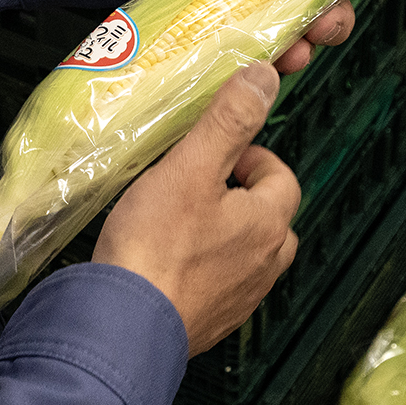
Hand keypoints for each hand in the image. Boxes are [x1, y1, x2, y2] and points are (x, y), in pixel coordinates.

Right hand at [94, 64, 299, 354]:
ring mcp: (240, 299)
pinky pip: (221, 288)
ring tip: (182, 222)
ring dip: (226, 236)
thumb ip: (228, 121)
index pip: (282, 178)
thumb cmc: (154, 247)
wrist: (123, 327)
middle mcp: (264, 265)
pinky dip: (204, 271)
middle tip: (198, 186)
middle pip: (270, 219)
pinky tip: (168, 263)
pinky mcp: (212, 323)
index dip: (252, 158)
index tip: (217, 155)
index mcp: (267, 223)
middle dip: (243, 197)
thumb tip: (264, 77)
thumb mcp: (189, 167)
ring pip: (248, 255)